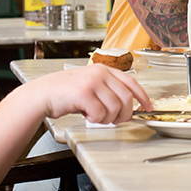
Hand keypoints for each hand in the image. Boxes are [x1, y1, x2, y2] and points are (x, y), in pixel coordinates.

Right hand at [29, 64, 150, 123]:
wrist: (42, 94)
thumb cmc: (66, 93)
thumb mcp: (91, 86)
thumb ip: (108, 92)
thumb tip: (127, 108)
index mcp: (104, 70)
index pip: (132, 83)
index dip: (143, 97)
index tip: (148, 107)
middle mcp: (100, 73)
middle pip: (126, 99)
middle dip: (123, 114)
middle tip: (114, 120)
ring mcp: (92, 82)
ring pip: (115, 108)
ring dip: (107, 118)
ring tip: (95, 116)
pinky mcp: (84, 93)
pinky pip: (100, 113)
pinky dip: (95, 119)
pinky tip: (86, 115)